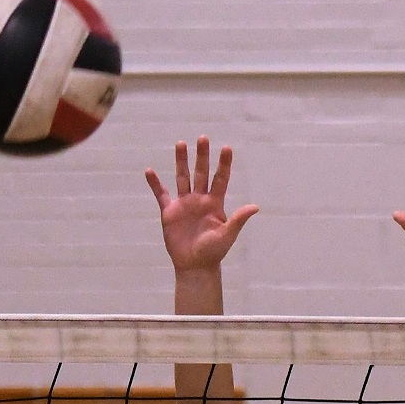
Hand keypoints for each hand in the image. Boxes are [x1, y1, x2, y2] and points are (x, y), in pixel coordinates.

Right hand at [146, 137, 258, 275]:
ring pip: (182, 178)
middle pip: (201, 173)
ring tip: (181, 143)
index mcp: (215, 203)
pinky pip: (161, 194)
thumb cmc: (214, 252)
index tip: (227, 148)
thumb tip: (255, 207)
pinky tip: (149, 171)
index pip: (221, 179)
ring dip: (181, 161)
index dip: (224, 164)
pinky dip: (155, 184)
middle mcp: (200, 200)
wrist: (195, 266)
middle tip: (203, 138)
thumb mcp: (227, 234)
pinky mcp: (170, 212)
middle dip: (202, 156)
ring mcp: (184, 204)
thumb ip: (238, 219)